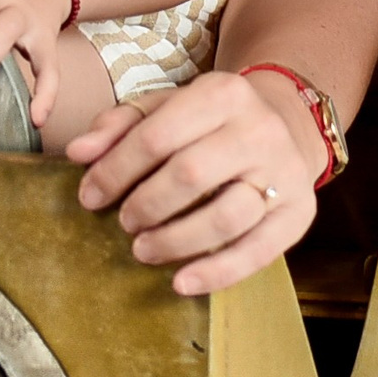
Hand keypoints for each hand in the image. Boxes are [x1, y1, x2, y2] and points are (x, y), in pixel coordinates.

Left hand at [68, 66, 323, 295]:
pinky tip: (182, 283)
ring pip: (226, 217)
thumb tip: (78, 153)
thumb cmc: (212, 120)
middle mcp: (259, 130)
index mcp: (222, 93)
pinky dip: (217, 272)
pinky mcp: (299, 213)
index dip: (115, 170)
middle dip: (146, 205)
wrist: (288, 123)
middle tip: (123, 222)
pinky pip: (258, 252)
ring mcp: (285, 173)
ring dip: (176, 241)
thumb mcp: (168, 106)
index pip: (156, 136)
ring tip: (143, 250)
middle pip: (190, 175)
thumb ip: (120, 125)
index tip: (88, 196)